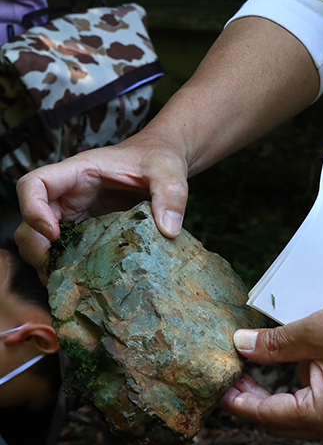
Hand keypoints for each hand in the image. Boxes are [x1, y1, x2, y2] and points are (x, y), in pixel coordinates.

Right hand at [15, 136, 188, 273]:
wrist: (163, 166)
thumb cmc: (159, 160)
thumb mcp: (169, 172)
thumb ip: (171, 195)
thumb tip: (168, 230)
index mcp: (78, 173)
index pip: (34, 185)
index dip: (32, 209)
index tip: (52, 233)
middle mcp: (68, 195)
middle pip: (29, 221)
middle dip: (36, 248)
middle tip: (56, 271)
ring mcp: (75, 216)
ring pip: (41, 242)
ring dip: (48, 264)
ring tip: (70, 283)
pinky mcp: (86, 234)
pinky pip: (66, 253)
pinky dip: (67, 270)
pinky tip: (84, 285)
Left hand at [221, 294, 322, 441]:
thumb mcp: (317, 331)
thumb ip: (274, 344)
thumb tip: (239, 346)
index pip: (264, 415)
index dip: (236, 401)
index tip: (214, 387)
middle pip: (277, 419)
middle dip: (251, 396)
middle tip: (229, 371)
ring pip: (294, 411)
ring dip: (272, 390)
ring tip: (251, 363)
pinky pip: (313, 402)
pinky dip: (295, 385)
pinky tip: (290, 359)